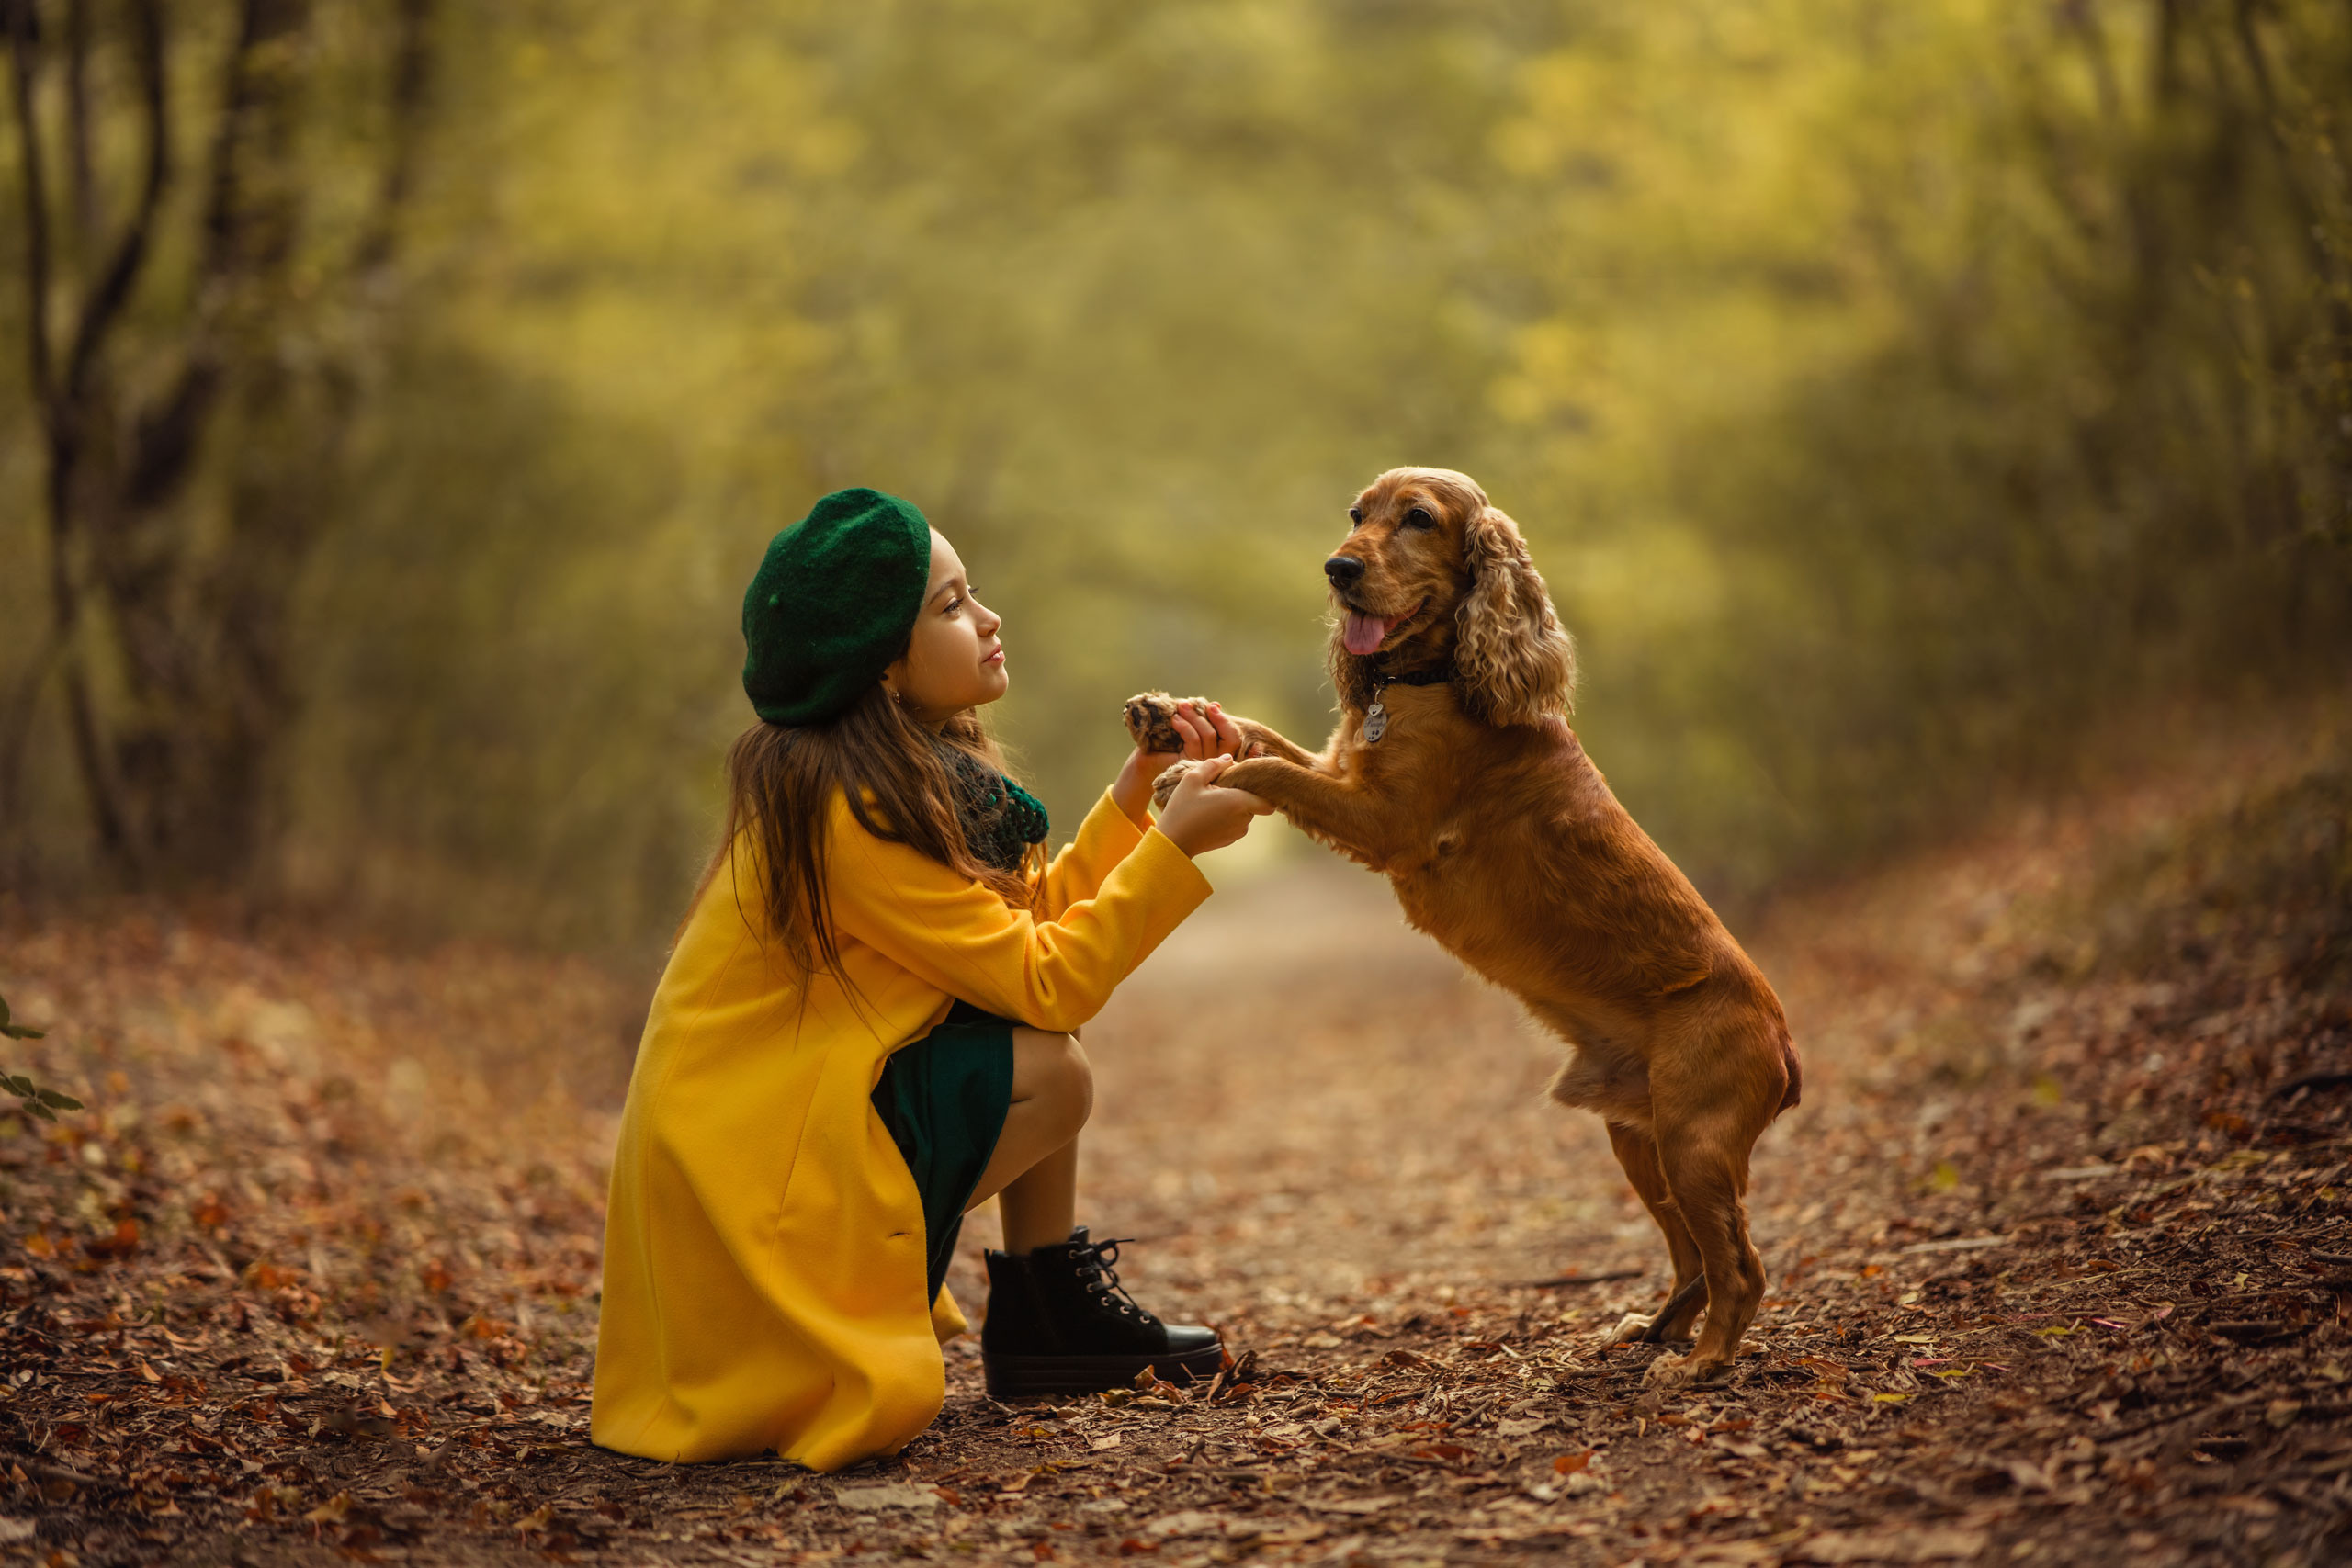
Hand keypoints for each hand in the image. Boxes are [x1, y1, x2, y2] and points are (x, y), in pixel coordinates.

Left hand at [1113, 699, 1245, 819]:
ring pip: (1209, 735)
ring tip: (1181, 707)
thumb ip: (1204, 719)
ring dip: (1195, 717)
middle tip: (1197, 703)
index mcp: (1219, 754)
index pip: (1234, 738)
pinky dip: (1185, 726)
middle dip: (1216, 716)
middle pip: (1230, 738)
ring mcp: (1204, 766)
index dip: (1226, 720)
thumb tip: (1217, 704)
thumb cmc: (1167, 744)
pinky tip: (1175, 720)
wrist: (1145, 763)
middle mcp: (1216, 762)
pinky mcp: (1190, 764)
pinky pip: (1194, 740)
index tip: (1213, 706)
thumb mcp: (1189, 728)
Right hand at [1154, 755, 1272, 857]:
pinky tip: (1209, 814)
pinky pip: (1236, 824)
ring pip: (1245, 814)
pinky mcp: (1229, 840)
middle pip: (1254, 803)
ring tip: (1211, 802)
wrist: (1173, 841)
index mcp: (1239, 802)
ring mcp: (1237, 833)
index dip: (1262, 792)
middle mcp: (1243, 820)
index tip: (1247, 784)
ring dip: (1234, 806)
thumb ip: (1214, 765)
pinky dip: (1228, 818)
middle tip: (1219, 789)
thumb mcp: (1192, 779)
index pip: (1268, 801)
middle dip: (1242, 795)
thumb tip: (1230, 759)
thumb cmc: (1182, 809)